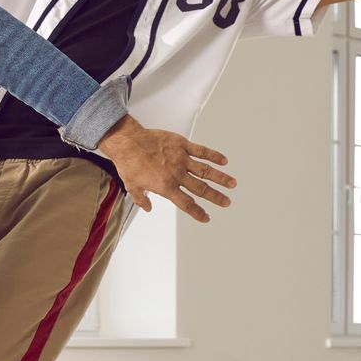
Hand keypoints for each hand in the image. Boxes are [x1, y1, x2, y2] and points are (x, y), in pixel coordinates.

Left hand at [95, 116, 234, 222]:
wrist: (128, 142)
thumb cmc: (128, 163)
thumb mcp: (131, 186)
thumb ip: (141, 199)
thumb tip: (148, 208)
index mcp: (166, 187)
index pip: (186, 203)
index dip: (197, 212)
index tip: (206, 217)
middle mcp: (177, 175)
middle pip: (201, 189)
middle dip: (215, 197)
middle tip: (227, 202)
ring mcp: (181, 159)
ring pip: (206, 171)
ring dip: (221, 178)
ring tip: (233, 184)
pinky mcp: (182, 145)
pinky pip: (201, 151)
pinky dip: (213, 155)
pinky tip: (224, 161)